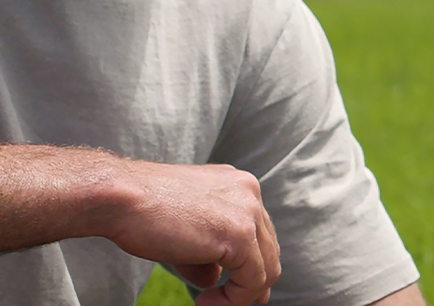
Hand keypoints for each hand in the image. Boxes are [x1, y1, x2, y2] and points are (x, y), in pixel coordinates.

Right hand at [104, 160, 280, 305]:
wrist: (119, 197)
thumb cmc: (141, 211)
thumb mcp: (183, 232)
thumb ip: (205, 254)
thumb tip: (214, 279)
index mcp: (238, 185)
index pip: (258, 230)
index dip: (251, 263)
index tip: (234, 288)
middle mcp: (249, 191)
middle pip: (268, 248)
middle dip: (252, 281)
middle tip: (223, 302)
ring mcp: (249, 211)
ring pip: (267, 266)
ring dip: (242, 294)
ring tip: (208, 304)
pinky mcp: (241, 234)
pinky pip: (254, 279)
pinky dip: (235, 300)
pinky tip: (204, 302)